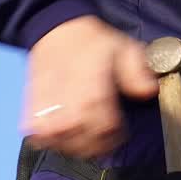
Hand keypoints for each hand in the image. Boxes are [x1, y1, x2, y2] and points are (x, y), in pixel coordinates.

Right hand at [21, 15, 158, 158]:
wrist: (56, 32)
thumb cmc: (91, 42)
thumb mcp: (124, 49)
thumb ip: (137, 73)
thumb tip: (148, 91)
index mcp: (92, 96)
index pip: (107, 134)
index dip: (116, 137)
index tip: (119, 131)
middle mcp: (69, 111)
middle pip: (88, 146)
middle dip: (99, 143)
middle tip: (103, 133)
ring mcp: (47, 116)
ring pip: (66, 147)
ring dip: (78, 144)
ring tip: (84, 130)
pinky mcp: (32, 116)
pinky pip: (44, 141)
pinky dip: (54, 139)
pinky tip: (64, 128)